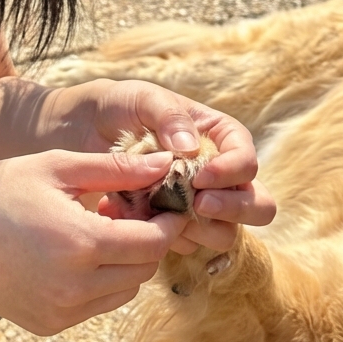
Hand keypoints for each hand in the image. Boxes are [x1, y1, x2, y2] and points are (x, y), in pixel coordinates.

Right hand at [0, 148, 186, 334]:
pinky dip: (99, 280)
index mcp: (81, 243)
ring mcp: (61, 312)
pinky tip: (74, 248)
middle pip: (144, 269)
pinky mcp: (48, 325)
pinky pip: (95, 305)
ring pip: (123, 291)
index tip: (165, 199)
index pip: (153, 242)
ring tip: (98, 224)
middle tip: (129, 206)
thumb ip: (116, 168)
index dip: (168, 220)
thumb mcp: (57, 166)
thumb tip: (166, 164)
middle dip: (148, 238)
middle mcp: (75, 287)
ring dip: (126, 260)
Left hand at [81, 79, 276, 253]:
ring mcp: (198, 203)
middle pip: (256, 204)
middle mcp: (218, 175)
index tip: (201, 176)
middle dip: (235, 209)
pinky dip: (164, 237)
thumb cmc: (122, 105)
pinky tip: (130, 216)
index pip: (247, 160)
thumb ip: (169, 116)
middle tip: (199, 203)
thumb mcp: (144, 98)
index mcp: (219, 138)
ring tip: (162, 213)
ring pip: (225, 232)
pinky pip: (184, 244)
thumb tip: (191, 148)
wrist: (86, 130)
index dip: (233, 172)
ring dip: (200, 229)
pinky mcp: (173, 225)